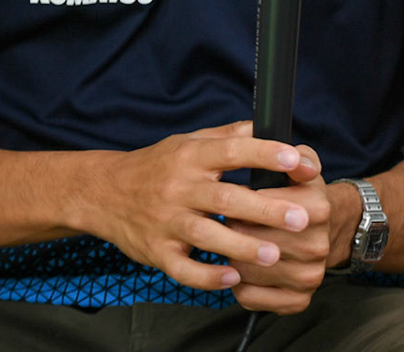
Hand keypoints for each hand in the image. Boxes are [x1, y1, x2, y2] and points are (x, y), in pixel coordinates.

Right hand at [85, 120, 320, 291]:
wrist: (102, 192)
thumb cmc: (157, 166)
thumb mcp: (189, 141)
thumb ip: (229, 136)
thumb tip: (269, 126)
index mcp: (192, 156)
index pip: (233, 151)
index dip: (265, 154)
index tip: (295, 160)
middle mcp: (179, 187)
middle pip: (225, 198)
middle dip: (265, 210)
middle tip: (301, 219)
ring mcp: (166, 221)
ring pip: (207, 236)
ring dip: (242, 247)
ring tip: (274, 256)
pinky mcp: (156, 251)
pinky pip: (182, 268)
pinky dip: (207, 276)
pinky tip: (233, 278)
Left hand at [226, 146, 333, 312]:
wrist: (330, 231)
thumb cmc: (304, 198)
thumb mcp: (304, 169)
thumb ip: (296, 156)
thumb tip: (291, 156)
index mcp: (318, 209)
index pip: (262, 206)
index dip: (242, 201)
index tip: (237, 197)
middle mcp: (317, 245)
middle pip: (251, 241)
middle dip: (234, 230)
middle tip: (230, 222)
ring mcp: (309, 276)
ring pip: (247, 271)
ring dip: (232, 258)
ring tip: (233, 244)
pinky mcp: (298, 301)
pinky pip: (250, 297)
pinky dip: (238, 285)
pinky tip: (241, 270)